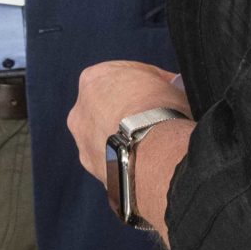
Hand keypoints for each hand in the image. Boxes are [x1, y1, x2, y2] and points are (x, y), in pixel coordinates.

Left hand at [70, 60, 194, 245]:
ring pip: (107, 139)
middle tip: (156, 119)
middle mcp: (79, 112)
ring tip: (153, 145)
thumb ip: (159, 84)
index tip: (163, 91)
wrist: (153, 151)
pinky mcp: (96, 172)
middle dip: (129, 113)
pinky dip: (128, 162)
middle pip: (107, 109)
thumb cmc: (159, 108)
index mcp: (92, 80)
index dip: (146, 83)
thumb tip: (171, 89)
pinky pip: (115, 163)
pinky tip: (148, 162)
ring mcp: (84, 145)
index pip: (120, 77)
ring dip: (125, 140)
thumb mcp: (166, 82)